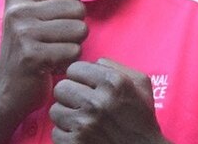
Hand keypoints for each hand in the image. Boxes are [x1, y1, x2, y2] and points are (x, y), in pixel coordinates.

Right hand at [0, 0, 86, 117]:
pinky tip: (52, 65)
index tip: (52, 26)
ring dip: (73, 45)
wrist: (5, 89)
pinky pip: (74, 51)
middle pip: (78, 9)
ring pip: (79, 29)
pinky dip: (69, 61)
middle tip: (56, 42)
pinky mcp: (32, 55)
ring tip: (54, 53)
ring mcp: (23, 32)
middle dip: (75, 28)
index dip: (72, 13)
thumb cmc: (27, 48)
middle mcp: (18, 9)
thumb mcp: (32, 15)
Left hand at [49, 58, 170, 143]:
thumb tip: (92, 63)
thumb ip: (115, 66)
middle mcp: (98, 101)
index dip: (79, 77)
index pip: (74, 68)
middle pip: (61, 87)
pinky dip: (66, 135)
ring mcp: (85, 124)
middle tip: (81, 103)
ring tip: (81, 120)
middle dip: (70, 94)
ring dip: (66, 115)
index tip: (85, 85)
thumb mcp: (140, 83)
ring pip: (55, 110)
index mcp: (113, 82)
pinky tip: (81, 135)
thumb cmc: (141, 118)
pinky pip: (56, 133)